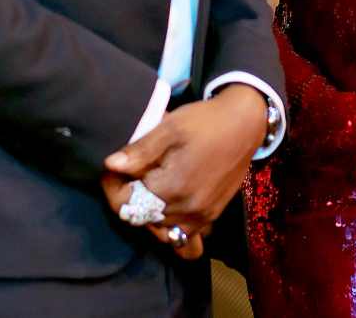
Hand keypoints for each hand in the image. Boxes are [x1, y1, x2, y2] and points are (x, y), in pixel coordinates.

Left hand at [101, 85, 266, 257]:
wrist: (244, 124)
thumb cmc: (205, 121)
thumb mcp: (170, 128)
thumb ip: (140, 150)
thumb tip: (111, 165)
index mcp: (172, 189)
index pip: (127, 205)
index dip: (112, 187)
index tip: (112, 168)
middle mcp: (187, 210)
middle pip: (141, 219)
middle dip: (128, 198)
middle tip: (128, 172)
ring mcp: (201, 217)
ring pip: (160, 229)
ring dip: (147, 212)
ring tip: (147, 184)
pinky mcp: (211, 216)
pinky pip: (183, 235)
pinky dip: (170, 224)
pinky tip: (168, 201)